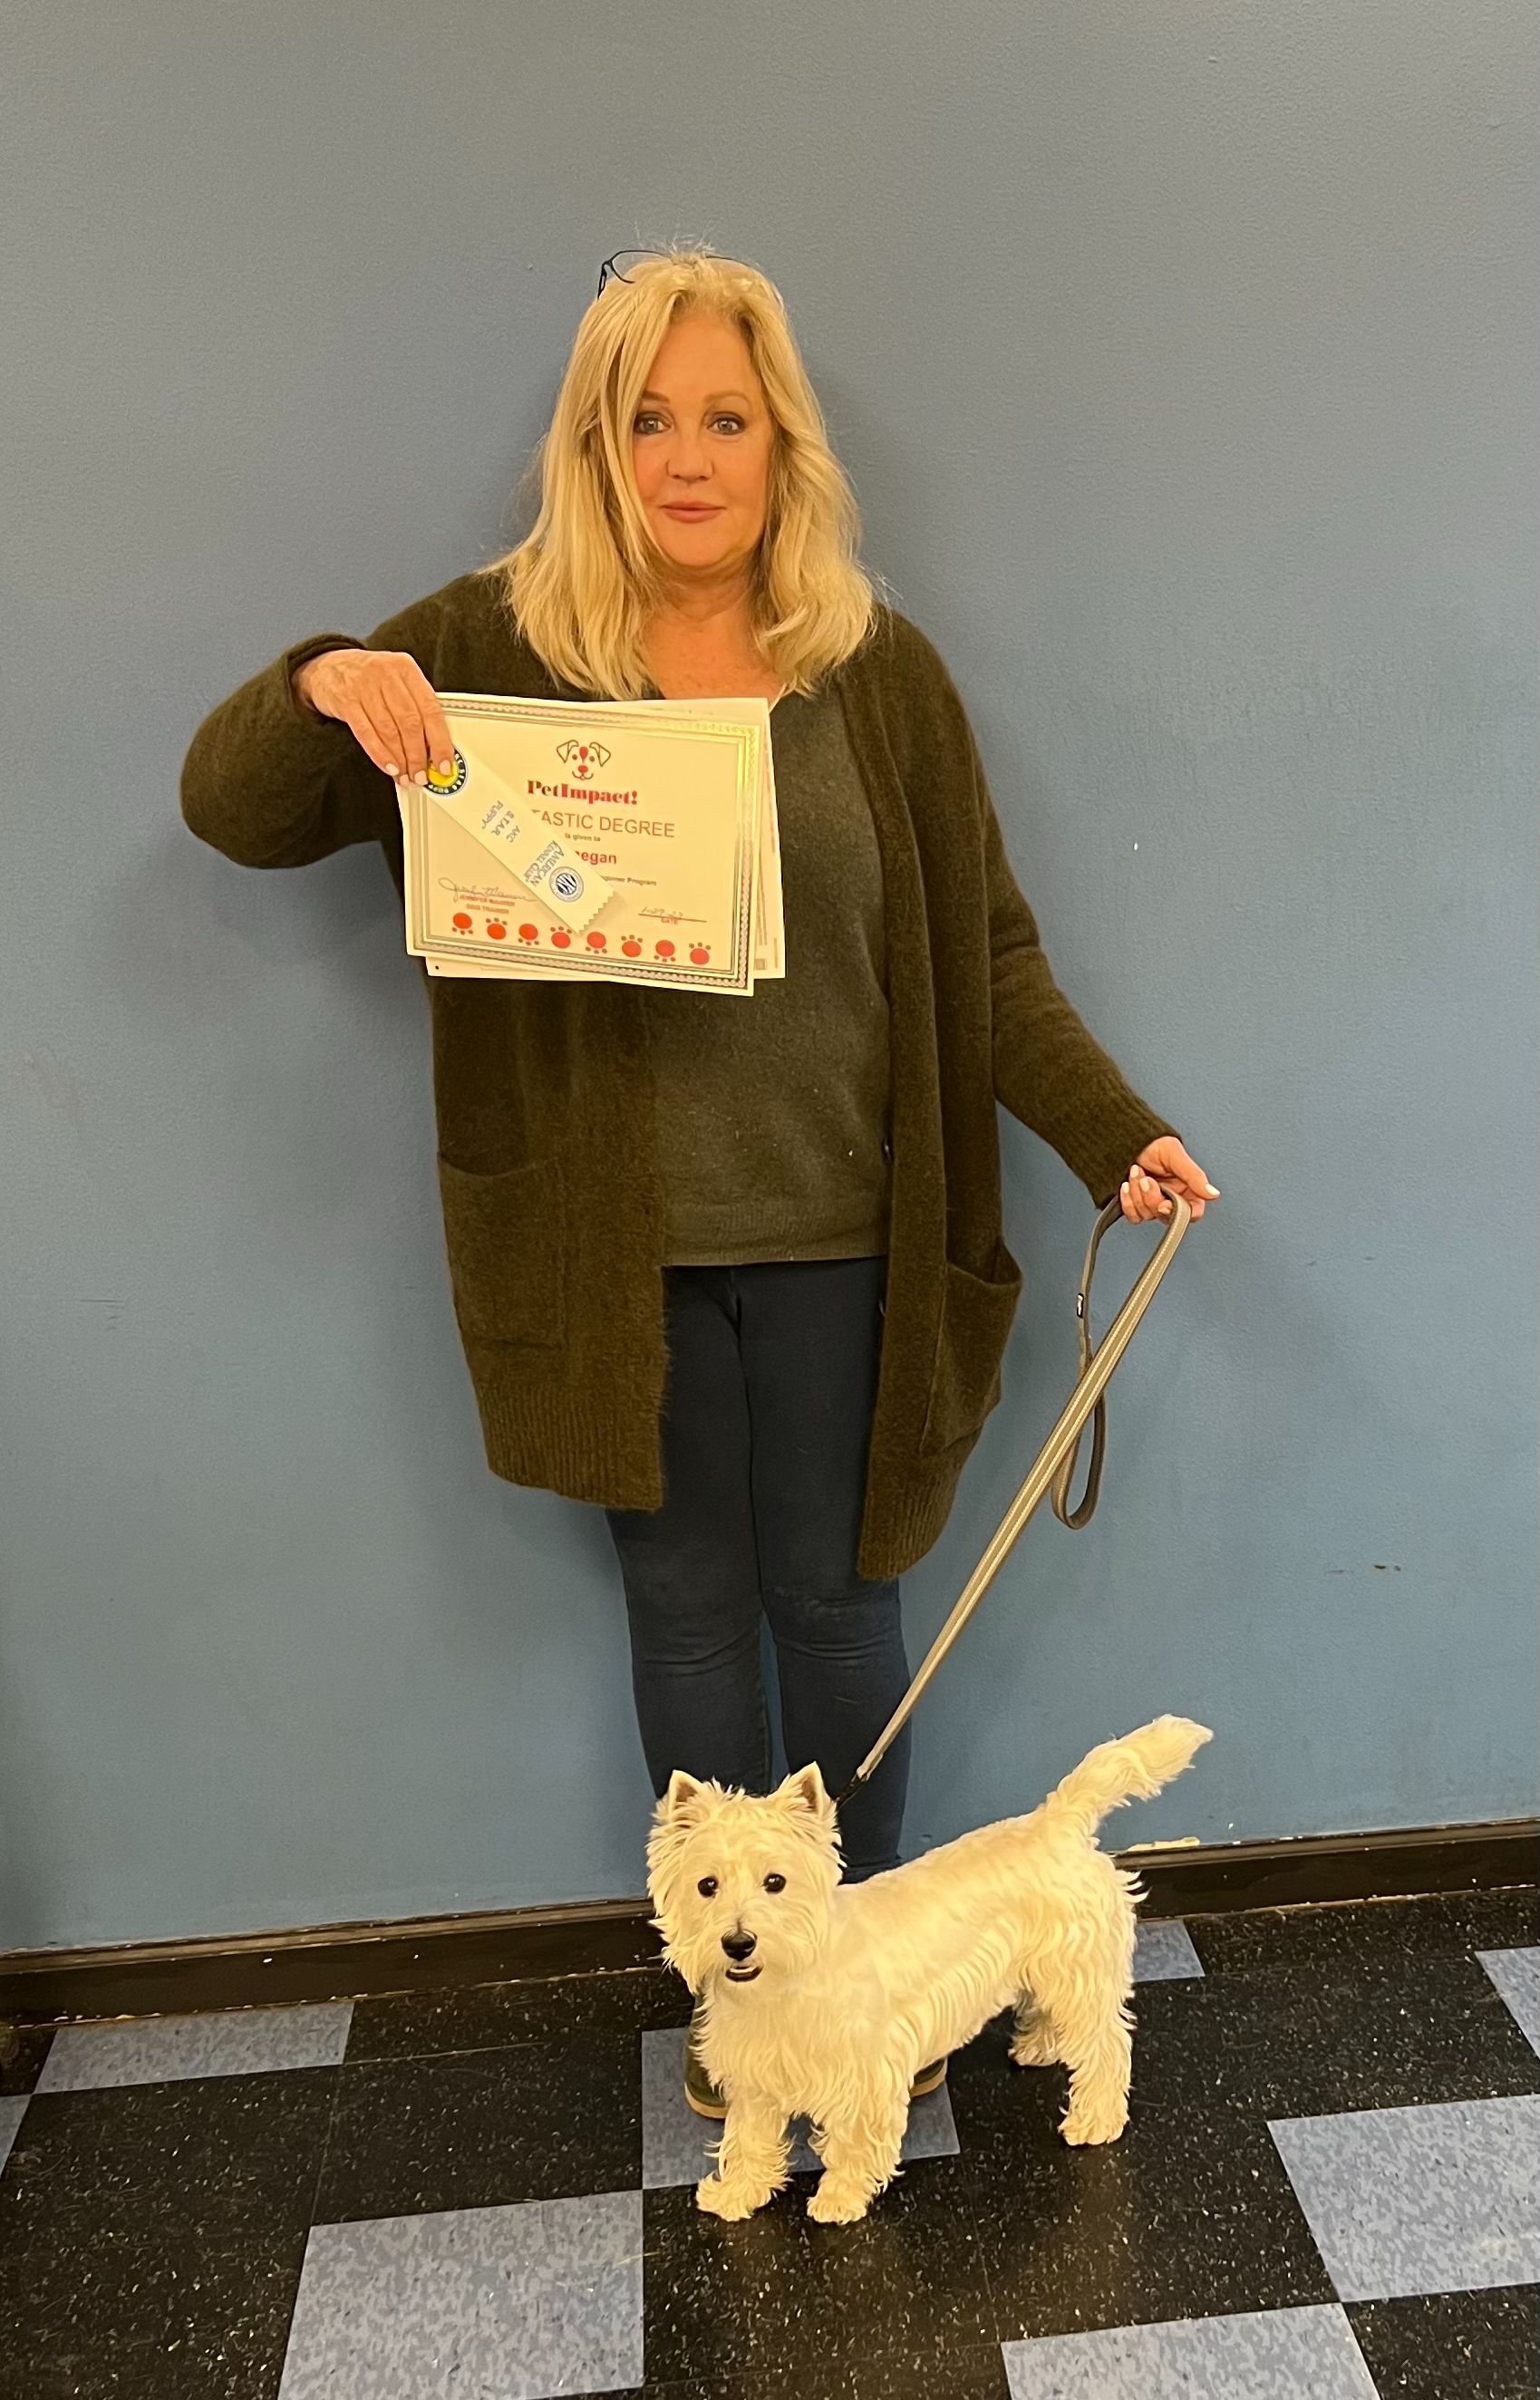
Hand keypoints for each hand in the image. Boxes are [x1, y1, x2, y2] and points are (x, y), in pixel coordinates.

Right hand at [293, 648, 454, 787]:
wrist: (327, 667)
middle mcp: (387, 675)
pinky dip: (380, 754)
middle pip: (410, 722)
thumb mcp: (396, 679)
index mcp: (406, 669)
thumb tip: (434, 746)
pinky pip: (366, 733)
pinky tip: (389, 767)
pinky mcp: (346, 701)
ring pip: (389, 731)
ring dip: (400, 759)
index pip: (431, 709)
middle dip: (418, 755)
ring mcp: (364, 687)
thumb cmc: (368, 677)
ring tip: (405, 775)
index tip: (444, 762)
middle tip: (421, 774)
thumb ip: (415, 705)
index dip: (440, 740)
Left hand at [1118, 1136, 1219, 1224]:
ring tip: (1136, 1171)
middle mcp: (1172, 1199)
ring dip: (1137, 1193)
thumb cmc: (1154, 1144)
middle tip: (1146, 1178)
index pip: (1192, 1213)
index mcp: (1188, 1189)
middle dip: (1152, 1197)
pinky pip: (1133, 1216)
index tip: (1165, 1205)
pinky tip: (1126, 1185)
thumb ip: (1194, 1176)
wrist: (1127, 1139)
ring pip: (1147, 1215)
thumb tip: (1213, 1194)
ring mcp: (1153, 1204)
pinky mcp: (1137, 1206)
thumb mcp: (1176, 1155)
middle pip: (1166, 1216)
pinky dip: (1127, 1201)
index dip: (1180, 1213)